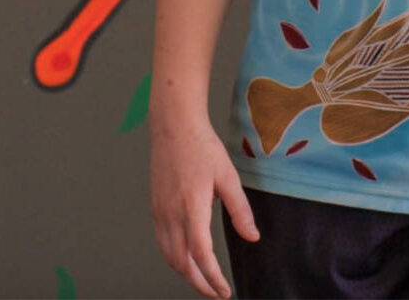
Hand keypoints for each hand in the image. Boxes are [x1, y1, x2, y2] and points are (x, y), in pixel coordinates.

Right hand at [150, 110, 256, 299]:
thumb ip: (240, 210)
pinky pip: (162, 242)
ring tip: (204, 282)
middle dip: (199, 284)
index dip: (213, 278)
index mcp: (192, 207)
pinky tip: (186, 259)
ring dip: (186, 274)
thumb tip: (252, 237)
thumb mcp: (228, 177)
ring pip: (169, 255)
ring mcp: (160, 211)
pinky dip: (174, 258)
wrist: (173, 126)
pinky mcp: (155, 207)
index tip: (225, 291)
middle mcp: (171, 214)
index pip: (201, 255)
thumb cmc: (201, 147)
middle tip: (217, 293)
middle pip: (182, 262)